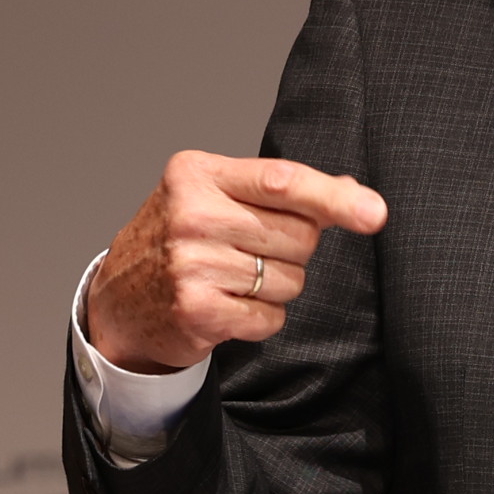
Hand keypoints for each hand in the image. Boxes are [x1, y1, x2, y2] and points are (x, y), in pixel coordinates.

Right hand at [84, 153, 387, 372]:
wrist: (118, 300)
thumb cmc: (179, 241)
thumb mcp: (215, 197)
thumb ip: (279, 192)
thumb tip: (355, 195)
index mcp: (196, 175)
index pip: (282, 181)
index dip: (334, 199)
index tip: (374, 214)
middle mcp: (191, 215)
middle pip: (298, 235)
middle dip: (291, 250)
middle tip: (250, 252)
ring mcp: (190, 265)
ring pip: (290, 280)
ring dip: (275, 287)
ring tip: (232, 280)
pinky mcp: (197, 311)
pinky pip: (271, 317)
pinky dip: (261, 318)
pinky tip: (229, 307)